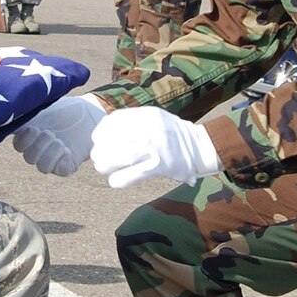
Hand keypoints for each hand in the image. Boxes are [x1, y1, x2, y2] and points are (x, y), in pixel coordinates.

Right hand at [12, 94, 106, 175]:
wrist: (88, 113)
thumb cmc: (64, 109)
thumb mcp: (42, 108)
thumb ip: (26, 113)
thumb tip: (11, 111)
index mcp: (31, 136)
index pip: (19, 146)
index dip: (24, 141)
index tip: (34, 128)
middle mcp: (40, 150)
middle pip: (29, 158)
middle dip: (39, 145)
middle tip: (50, 133)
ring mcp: (54, 159)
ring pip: (43, 167)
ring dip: (50, 154)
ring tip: (60, 142)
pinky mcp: (68, 164)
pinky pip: (60, 171)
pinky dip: (62, 161)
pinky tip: (68, 150)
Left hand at [90, 107, 220, 189]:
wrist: (199, 147)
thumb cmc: (170, 133)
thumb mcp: (153, 117)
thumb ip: (131, 121)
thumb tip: (100, 133)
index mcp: (147, 115)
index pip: (114, 120)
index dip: (101, 132)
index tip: (97, 140)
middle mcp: (150, 129)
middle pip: (112, 139)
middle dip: (100, 151)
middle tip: (98, 157)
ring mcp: (155, 148)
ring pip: (118, 157)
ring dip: (105, 165)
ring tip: (103, 168)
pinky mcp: (160, 166)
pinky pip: (131, 175)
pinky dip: (118, 180)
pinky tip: (116, 181)